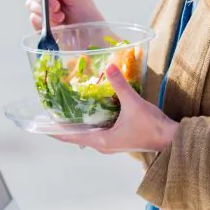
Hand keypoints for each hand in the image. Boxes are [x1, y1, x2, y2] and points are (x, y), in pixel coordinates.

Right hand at [26, 0, 104, 29]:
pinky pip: (33, 19)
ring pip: (31, 4)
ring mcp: (43, 11)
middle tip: (58, 8)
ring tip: (62, 19)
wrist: (93, 41)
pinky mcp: (41, 25)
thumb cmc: (88, 16)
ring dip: (46, 12)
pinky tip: (56, 27)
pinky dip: (43, 22)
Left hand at [52, 64, 178, 153]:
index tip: (38, 124)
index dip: (53, 130)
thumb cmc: (152, 127)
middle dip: (62, 124)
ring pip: (86, 132)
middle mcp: (103, 143)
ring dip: (75, 123)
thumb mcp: (134, 104)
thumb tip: (109, 65)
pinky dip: (89, 121)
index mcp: (101, 140)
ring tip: (64, 109)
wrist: (171, 139)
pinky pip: (97, 130)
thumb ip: (120, 85)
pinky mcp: (119, 137)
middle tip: (49, 110)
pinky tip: (89, 110)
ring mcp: (111, 142)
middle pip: (75, 134)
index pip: (70, 136)